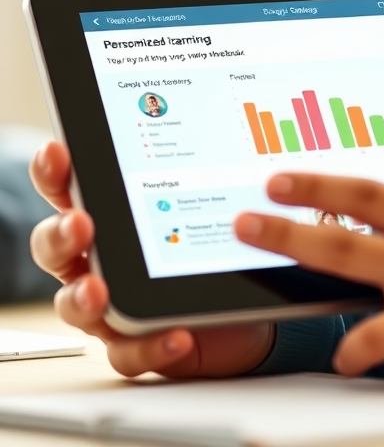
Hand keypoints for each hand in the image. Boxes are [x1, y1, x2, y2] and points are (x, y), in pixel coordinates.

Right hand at [29, 141, 274, 377]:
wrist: (244, 298)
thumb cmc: (210, 239)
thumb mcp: (206, 197)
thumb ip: (195, 169)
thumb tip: (211, 116)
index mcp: (109, 215)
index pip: (69, 189)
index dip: (54, 172)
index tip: (57, 152)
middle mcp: (99, 259)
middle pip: (57, 246)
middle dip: (61, 234)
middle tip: (81, 224)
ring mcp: (112, 304)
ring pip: (75, 304)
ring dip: (82, 297)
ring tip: (98, 291)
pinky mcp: (139, 343)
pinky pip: (130, 352)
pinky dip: (149, 346)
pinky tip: (174, 334)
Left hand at [235, 123, 383, 381]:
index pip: (369, 193)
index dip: (320, 184)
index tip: (282, 178)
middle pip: (345, 228)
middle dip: (289, 219)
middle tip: (248, 215)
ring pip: (351, 271)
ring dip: (302, 260)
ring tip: (265, 255)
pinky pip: (381, 341)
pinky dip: (355, 349)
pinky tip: (340, 355)